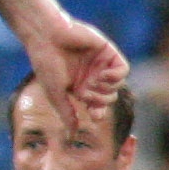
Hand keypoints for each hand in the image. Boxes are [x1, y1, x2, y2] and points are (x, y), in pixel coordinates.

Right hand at [26, 13, 125, 133]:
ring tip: (92, 81)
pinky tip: (102, 75)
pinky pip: (123, 69)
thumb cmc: (45, 63)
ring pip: (118, 85)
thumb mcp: (56, 93)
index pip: (97, 105)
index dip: (98, 112)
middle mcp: (92, 76)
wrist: (46, 36)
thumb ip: (66, 112)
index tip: (94, 115)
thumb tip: (73, 134)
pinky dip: (116, 76)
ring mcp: (101, 64)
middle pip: (109, 97)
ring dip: (107, 88)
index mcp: (79, 86)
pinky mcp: (108, 51)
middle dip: (100, 99)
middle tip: (86, 93)